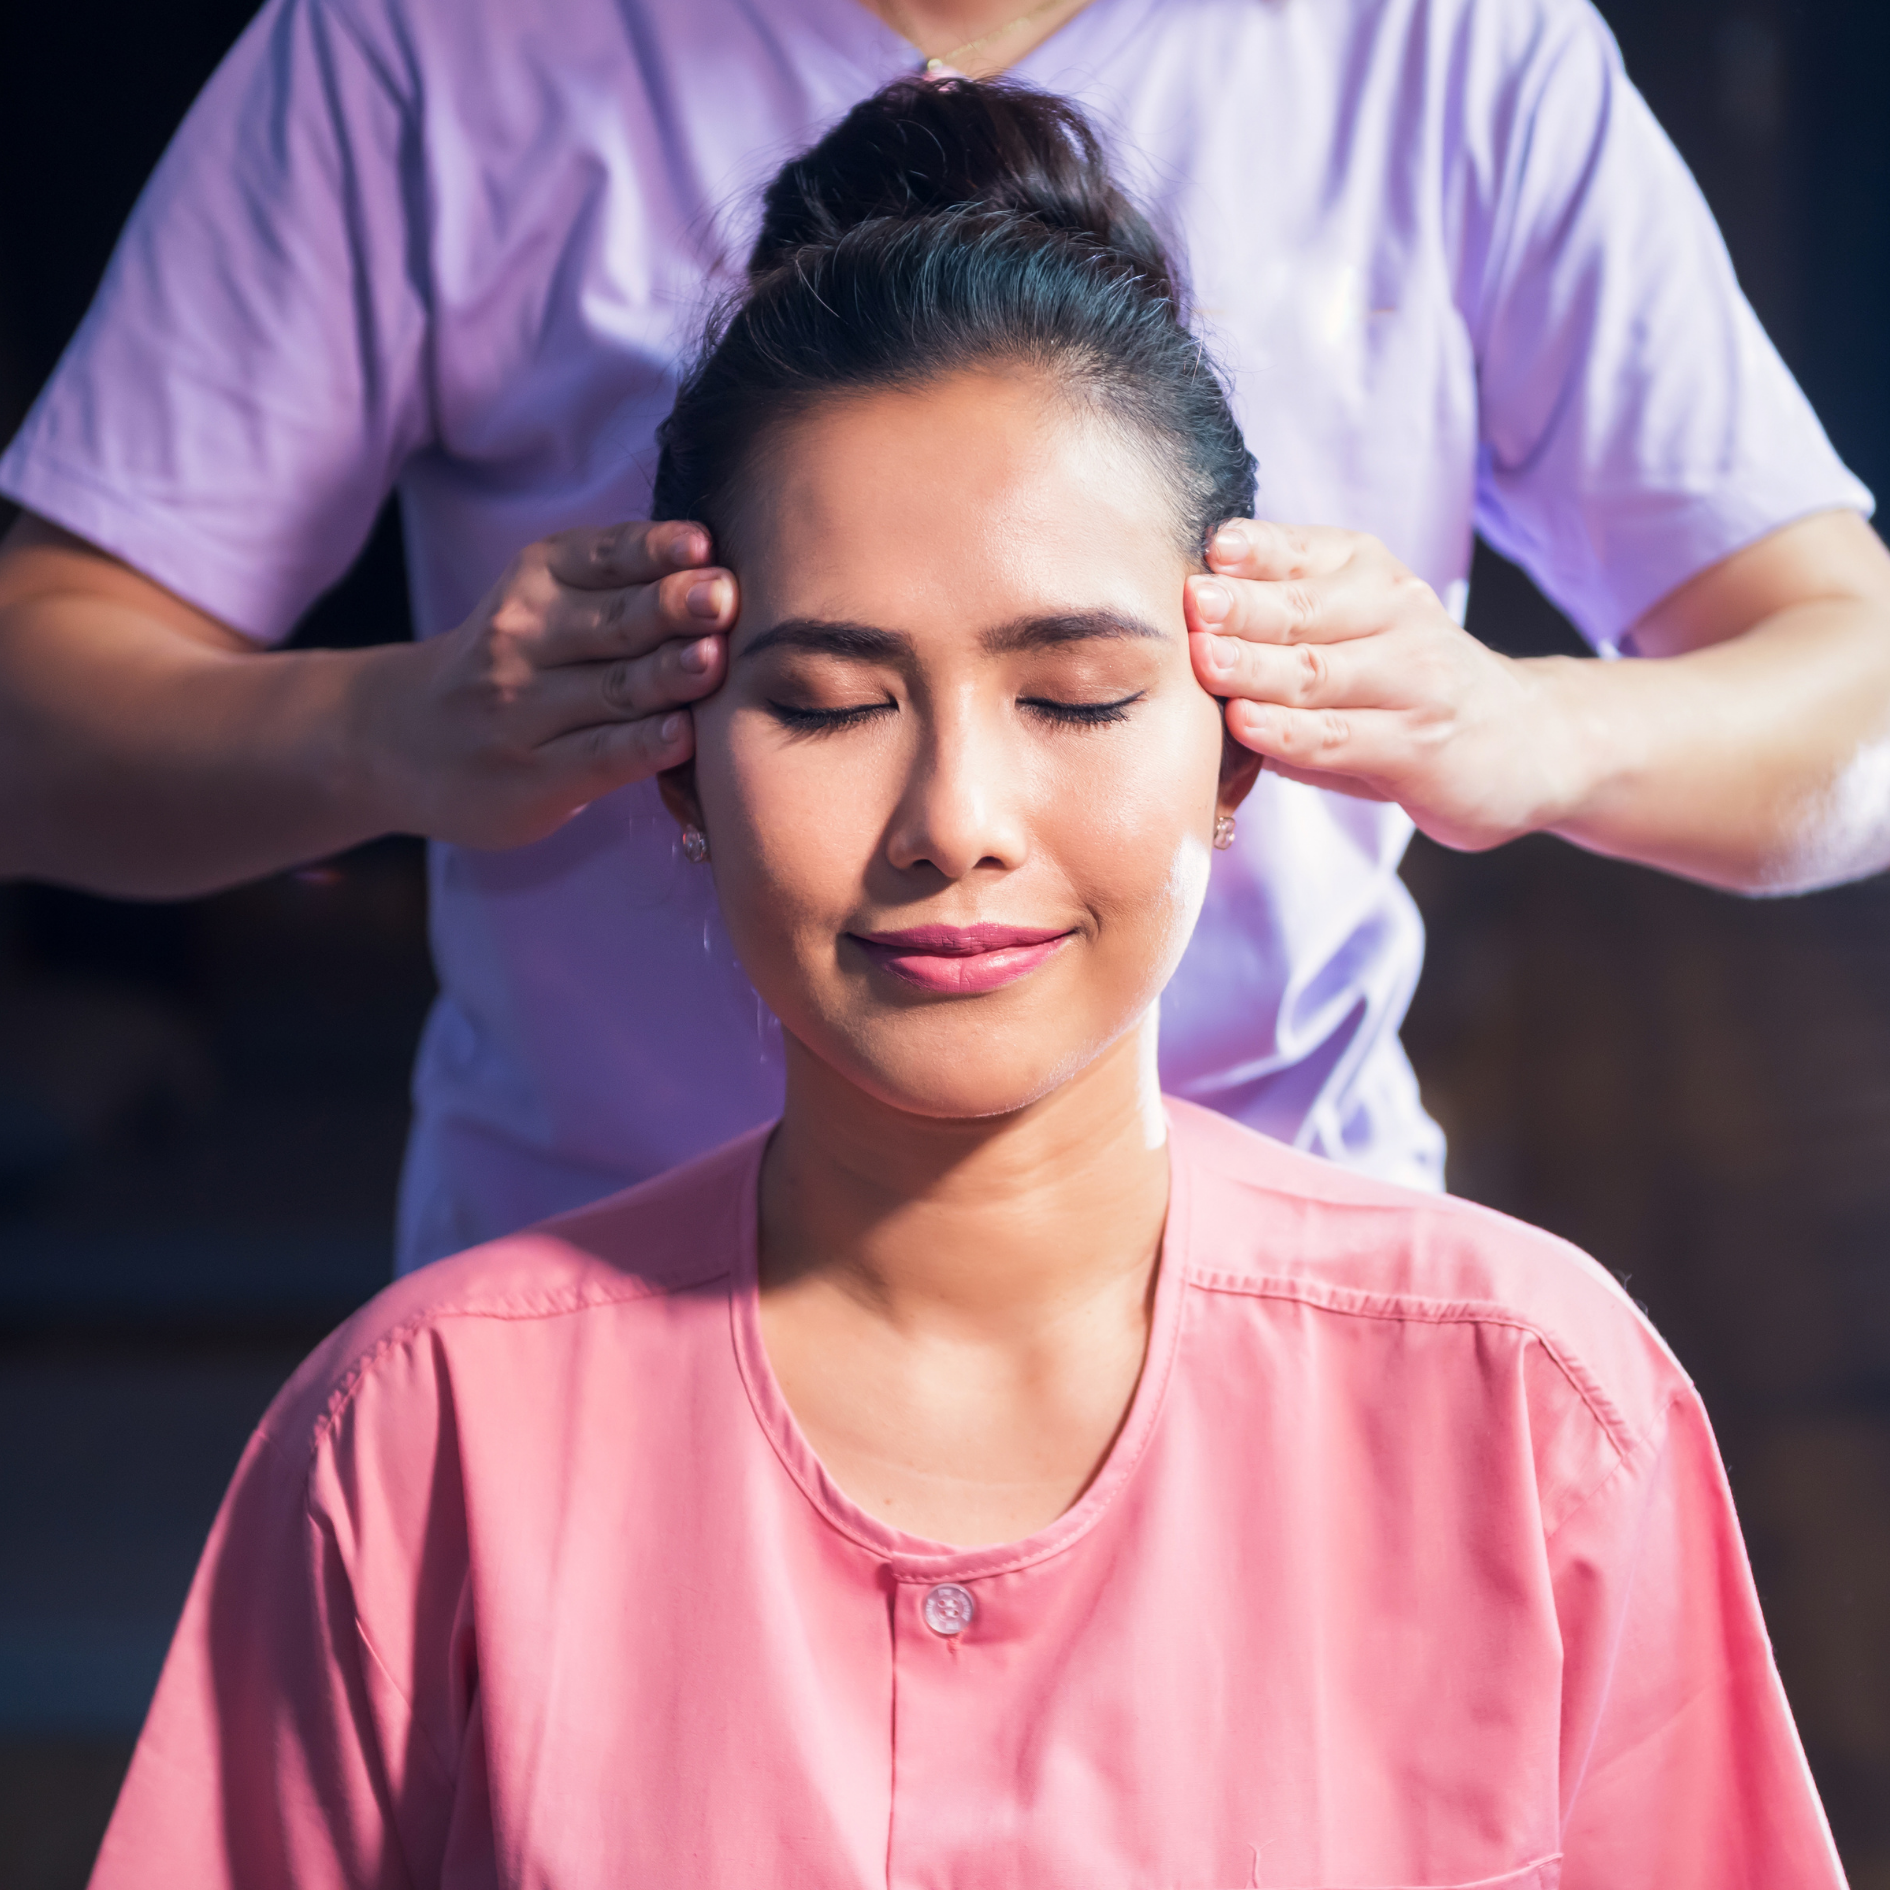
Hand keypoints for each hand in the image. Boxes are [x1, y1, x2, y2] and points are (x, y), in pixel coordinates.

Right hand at [356, 519, 735, 848]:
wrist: (403, 740)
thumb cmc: (513, 664)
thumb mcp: (544, 600)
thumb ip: (622, 586)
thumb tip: (721, 572)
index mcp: (537, 578)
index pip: (604, 557)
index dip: (655, 551)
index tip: (702, 546)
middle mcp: (521, 639)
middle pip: (614, 623)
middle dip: (672, 609)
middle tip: (723, 598)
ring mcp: (522, 712)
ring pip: (612, 690)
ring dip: (667, 676)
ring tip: (713, 660)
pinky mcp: (533, 777)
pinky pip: (601, 756)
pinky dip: (645, 745)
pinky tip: (684, 736)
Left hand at [1186, 521, 1570, 850]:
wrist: (1528, 739)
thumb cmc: (1405, 688)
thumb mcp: (1355, 633)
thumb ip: (1282, 625)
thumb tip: (1178, 624)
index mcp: (1370, 575)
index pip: (1304, 554)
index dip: (1255, 551)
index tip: (1209, 548)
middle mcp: (1397, 616)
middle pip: (1304, 611)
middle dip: (1243, 606)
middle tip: (1190, 602)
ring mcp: (1412, 683)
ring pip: (1318, 673)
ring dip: (1257, 667)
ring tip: (1206, 660)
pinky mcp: (1417, 747)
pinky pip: (1339, 737)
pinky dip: (1288, 733)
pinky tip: (1247, 725)